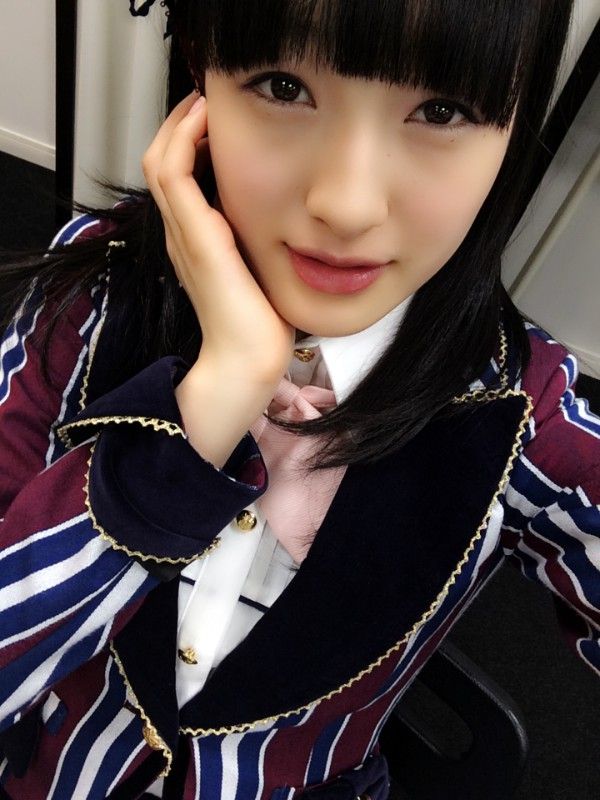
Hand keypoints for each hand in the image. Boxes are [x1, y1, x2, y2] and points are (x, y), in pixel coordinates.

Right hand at [142, 92, 293, 382]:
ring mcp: (183, 233)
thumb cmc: (260, 324)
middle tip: (210, 102)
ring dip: (180, 124)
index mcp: (195, 240)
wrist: (247, 360)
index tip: (219, 121)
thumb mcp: (260, 272)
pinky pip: (172, 173)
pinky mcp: (194, 235)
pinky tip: (208, 122)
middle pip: (161, 161)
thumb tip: (287, 219)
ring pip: (159, 159)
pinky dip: (183, 140)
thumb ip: (258, 244)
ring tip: (206, 104)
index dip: (190, 143)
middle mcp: (182, 232)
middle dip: (183, 125)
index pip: (177, 178)